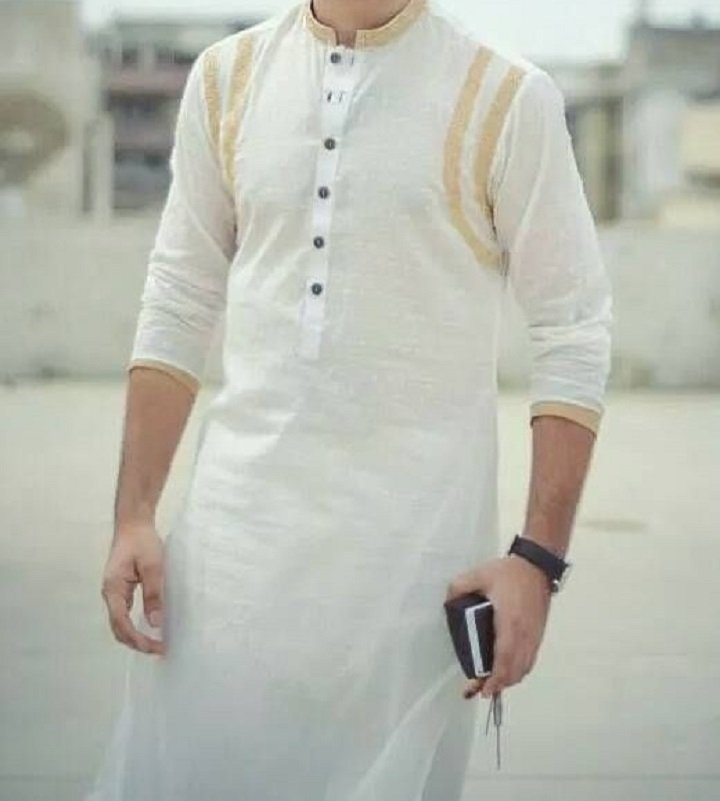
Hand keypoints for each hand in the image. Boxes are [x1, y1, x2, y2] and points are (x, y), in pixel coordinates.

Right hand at [101, 521, 165, 655]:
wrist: (133, 524)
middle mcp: (110, 594)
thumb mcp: (153, 566)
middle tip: (160, 649)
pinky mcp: (121, 590)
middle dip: (137, 642)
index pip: (122, 623)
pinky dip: (135, 625)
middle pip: (118, 628)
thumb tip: (155, 623)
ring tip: (156, 644)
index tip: (155, 647)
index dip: (137, 639)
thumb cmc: (142, 542)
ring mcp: (114, 593)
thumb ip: (153, 594)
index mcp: (113, 589)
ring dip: (136, 636)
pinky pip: (125, 614)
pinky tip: (150, 628)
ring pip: (121, 623)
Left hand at [446, 554, 551, 698]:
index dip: (494, 679)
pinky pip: (529, 660)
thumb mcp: (478, 575)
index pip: (503, 659)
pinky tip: (507, 670)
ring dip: (509, 680)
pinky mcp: (538, 634)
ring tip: (491, 683)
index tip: (483, 690)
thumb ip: (459, 588)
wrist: (536, 566)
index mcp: (509, 623)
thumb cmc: (509, 572)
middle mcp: (524, 634)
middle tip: (479, 690)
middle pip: (514, 670)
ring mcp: (533, 636)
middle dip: (498, 685)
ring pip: (524, 668)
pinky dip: (518, 670)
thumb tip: (447, 602)